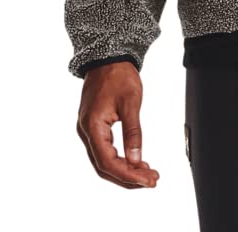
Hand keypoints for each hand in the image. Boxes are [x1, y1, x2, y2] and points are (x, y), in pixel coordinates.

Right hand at [76, 61, 159, 187]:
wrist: (108, 58)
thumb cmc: (118, 75)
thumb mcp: (131, 103)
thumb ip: (133, 132)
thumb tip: (137, 159)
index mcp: (92, 126)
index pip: (107, 161)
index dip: (127, 175)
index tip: (146, 181)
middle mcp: (86, 131)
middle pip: (104, 166)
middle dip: (128, 176)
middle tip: (151, 180)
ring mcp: (88, 130)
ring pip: (104, 160)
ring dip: (125, 169)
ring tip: (147, 173)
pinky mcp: (94, 127)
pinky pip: (105, 150)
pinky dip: (120, 158)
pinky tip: (136, 161)